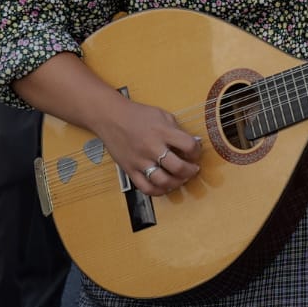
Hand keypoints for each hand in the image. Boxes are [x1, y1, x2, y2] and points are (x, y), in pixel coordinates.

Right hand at [89, 98, 203, 196]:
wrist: (111, 117)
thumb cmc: (138, 114)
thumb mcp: (162, 115)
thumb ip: (177, 130)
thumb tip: (192, 143)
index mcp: (162, 132)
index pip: (189, 146)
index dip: (197, 151)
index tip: (195, 152)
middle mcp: (152, 148)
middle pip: (178, 167)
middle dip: (191, 171)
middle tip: (193, 169)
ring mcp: (140, 161)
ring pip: (163, 181)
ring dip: (177, 183)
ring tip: (181, 178)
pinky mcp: (129, 170)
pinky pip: (146, 188)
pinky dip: (158, 191)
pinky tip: (165, 186)